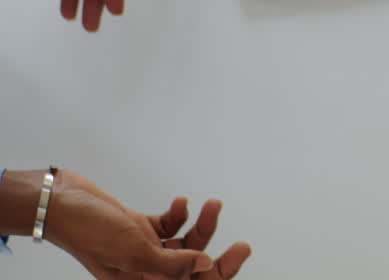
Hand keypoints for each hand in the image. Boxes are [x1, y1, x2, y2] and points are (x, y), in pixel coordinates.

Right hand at [46, 169, 250, 278]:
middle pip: (193, 270)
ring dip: (202, 225)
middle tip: (242, 245)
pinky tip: (180, 202)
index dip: (216, 277)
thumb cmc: (88, 230)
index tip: (237, 258)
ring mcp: (144, 249)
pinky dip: (180, 214)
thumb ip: (172, 264)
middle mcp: (145, 270)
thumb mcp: (134, 252)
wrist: (63, 201)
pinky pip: (171, 226)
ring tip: (211, 205)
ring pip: (186, 244)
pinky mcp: (141, 228)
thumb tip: (205, 266)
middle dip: (217, 257)